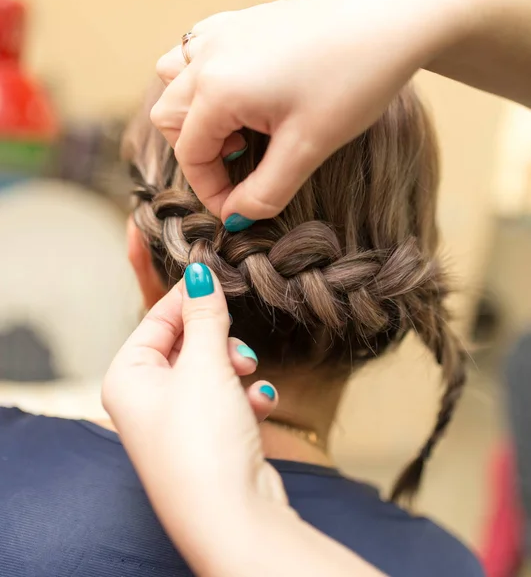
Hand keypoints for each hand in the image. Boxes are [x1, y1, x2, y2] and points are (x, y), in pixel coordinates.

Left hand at [103, 263, 386, 576]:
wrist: (233, 517)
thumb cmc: (202, 441)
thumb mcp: (204, 365)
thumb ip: (203, 315)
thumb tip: (198, 271)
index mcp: (128, 378)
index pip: (157, 319)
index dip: (188, 297)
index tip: (217, 276)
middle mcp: (148, 400)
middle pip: (186, 344)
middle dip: (218, 341)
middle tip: (236, 347)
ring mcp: (179, 421)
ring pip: (212, 370)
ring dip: (235, 368)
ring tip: (248, 376)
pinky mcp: (209, 437)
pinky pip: (227, 399)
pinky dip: (245, 396)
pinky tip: (259, 405)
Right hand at [151, 0, 472, 226]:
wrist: (391, 17)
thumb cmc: (352, 79)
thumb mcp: (307, 149)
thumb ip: (264, 193)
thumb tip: (236, 216)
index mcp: (217, 88)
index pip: (189, 154)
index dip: (210, 191)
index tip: (238, 210)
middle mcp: (208, 56)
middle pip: (170, 118)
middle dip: (198, 155)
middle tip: (240, 168)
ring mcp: (222, 32)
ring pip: (175, 80)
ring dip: (194, 114)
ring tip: (238, 128)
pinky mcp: (241, 21)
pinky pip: (198, 52)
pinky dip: (206, 81)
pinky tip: (243, 93)